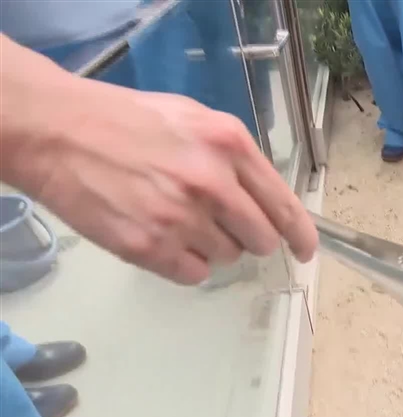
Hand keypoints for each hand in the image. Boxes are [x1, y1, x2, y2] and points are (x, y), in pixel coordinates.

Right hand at [3, 56, 317, 285]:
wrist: (57, 131)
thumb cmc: (127, 120)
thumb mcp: (195, 119)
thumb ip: (234, 157)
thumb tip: (265, 198)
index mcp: (229, 145)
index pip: (284, 205)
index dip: (302, 235)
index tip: (307, 251)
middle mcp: (212, 183)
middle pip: (261, 239)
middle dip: (251, 239)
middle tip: (225, 225)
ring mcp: (180, 218)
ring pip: (227, 258)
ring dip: (212, 247)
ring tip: (178, 218)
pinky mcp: (149, 247)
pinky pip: (194, 274)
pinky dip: (185, 263)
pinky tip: (163, 238)